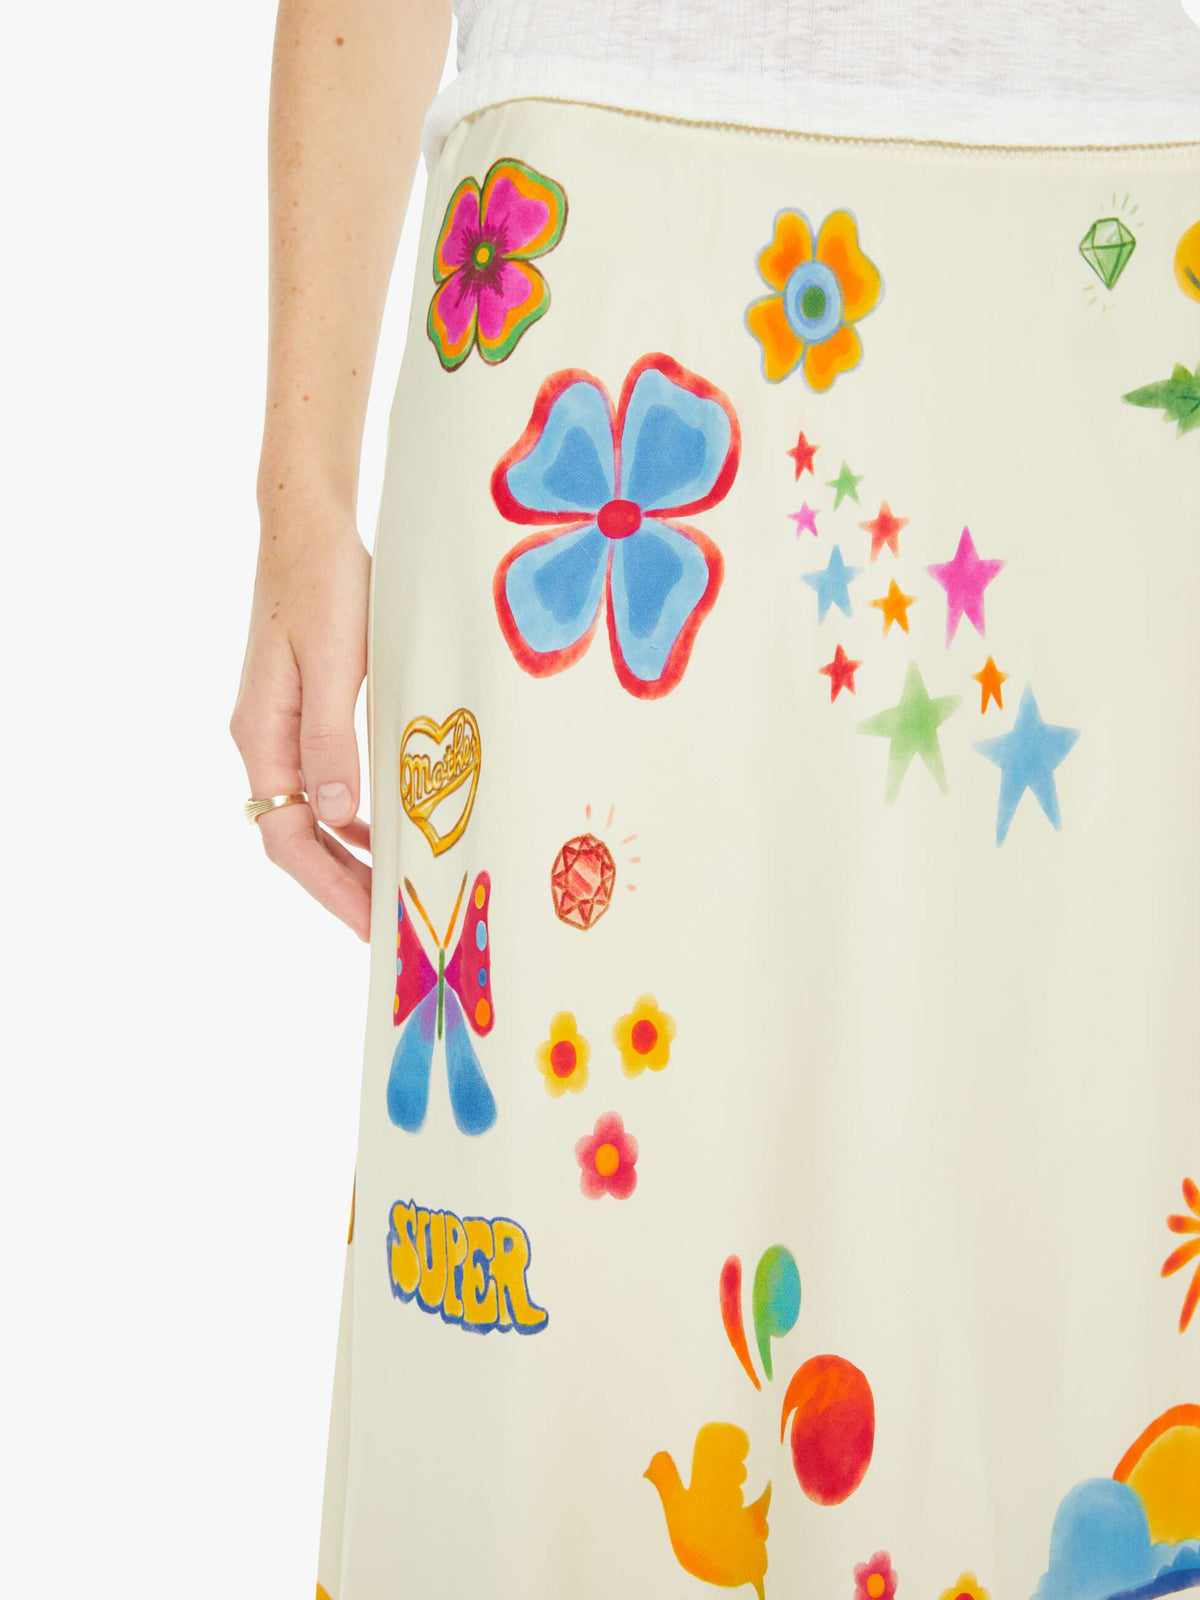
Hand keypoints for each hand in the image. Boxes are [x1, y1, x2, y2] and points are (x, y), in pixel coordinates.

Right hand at [231, 506, 372, 939]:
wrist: (308, 526)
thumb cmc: (322, 582)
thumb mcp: (335, 660)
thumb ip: (333, 738)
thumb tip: (336, 813)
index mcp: (263, 733)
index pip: (287, 836)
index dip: (329, 886)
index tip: (370, 923)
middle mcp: (264, 739)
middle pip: (295, 837)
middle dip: (340, 887)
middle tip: (388, 928)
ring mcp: (281, 727)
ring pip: (310, 815)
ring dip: (347, 858)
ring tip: (391, 892)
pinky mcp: (304, 711)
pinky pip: (322, 783)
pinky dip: (352, 817)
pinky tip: (384, 831)